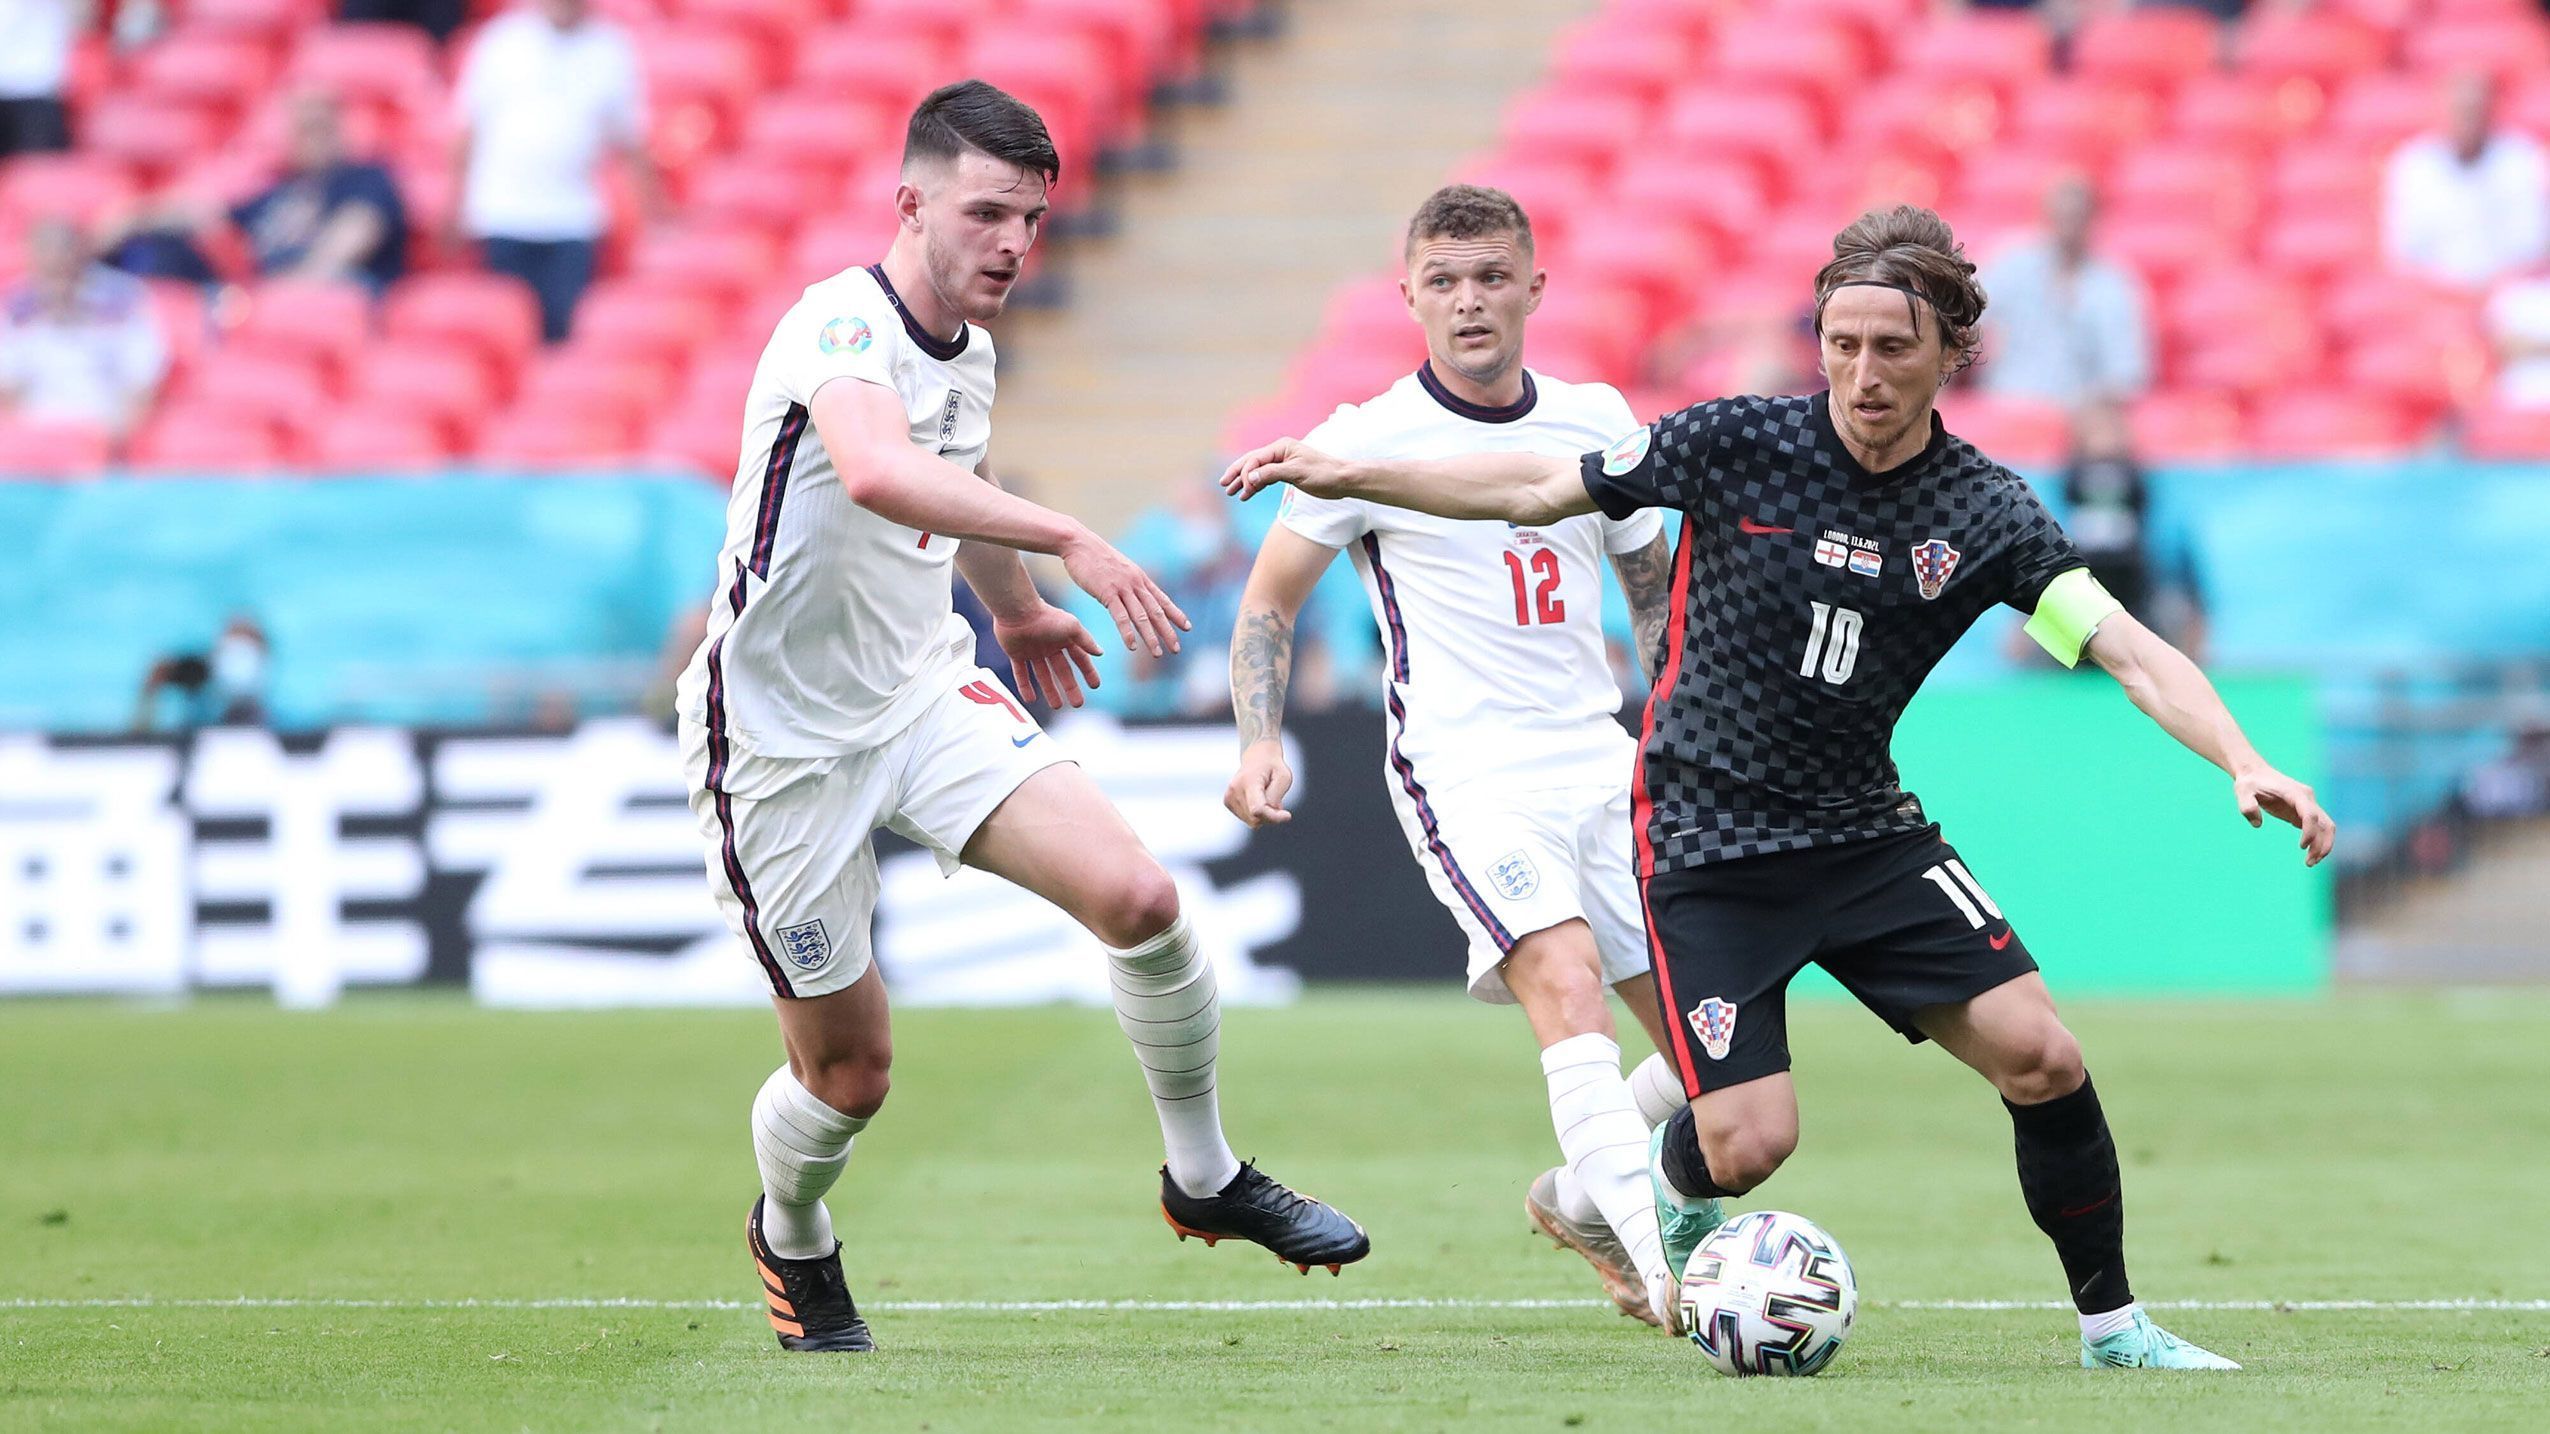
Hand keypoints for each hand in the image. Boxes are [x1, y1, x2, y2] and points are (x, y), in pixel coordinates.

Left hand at [991, 602, 1102, 709]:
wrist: (1018, 611)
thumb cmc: (1047, 617)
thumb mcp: (1072, 627)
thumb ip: (1086, 641)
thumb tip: (1101, 653)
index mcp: (1064, 638)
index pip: (1080, 659)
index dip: (1088, 672)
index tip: (1095, 686)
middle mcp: (1049, 646)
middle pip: (1062, 671)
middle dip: (1071, 687)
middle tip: (1078, 704)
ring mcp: (1032, 651)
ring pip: (1043, 674)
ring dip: (1050, 690)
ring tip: (1057, 706)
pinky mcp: (1016, 654)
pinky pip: (1021, 673)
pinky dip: (1025, 686)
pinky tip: (1030, 700)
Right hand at [1059, 531, 1189, 657]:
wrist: (1078, 542)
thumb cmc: (1094, 556)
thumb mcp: (1118, 568)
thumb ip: (1126, 582)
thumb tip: (1131, 592)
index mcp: (1139, 578)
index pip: (1162, 599)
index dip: (1175, 614)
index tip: (1187, 627)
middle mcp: (1135, 583)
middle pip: (1156, 611)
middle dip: (1168, 632)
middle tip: (1177, 650)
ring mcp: (1123, 587)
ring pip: (1141, 616)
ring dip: (1151, 636)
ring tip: (1158, 654)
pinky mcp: (1107, 592)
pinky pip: (1120, 615)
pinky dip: (1127, 632)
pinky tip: (1132, 646)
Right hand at [1218, 438, 1351, 501]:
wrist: (1343, 479)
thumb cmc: (1323, 474)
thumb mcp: (1297, 474)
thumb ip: (1272, 474)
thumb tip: (1249, 478)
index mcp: (1281, 447)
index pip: (1255, 459)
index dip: (1245, 474)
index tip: (1243, 490)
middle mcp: (1280, 452)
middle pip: (1252, 462)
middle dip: (1237, 473)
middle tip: (1223, 485)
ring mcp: (1283, 462)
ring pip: (1257, 470)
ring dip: (1244, 481)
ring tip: (1231, 492)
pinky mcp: (1288, 472)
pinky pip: (1266, 477)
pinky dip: (1256, 485)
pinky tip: (1248, 494)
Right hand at [1224, 740, 1293, 826]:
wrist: (1257, 757)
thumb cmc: (1273, 766)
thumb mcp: (1284, 777)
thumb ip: (1276, 797)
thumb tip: (1270, 813)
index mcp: (1248, 781)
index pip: (1258, 809)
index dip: (1273, 817)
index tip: (1288, 815)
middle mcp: (1235, 789)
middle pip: (1255, 818)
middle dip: (1271, 815)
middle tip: (1278, 802)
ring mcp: (1229, 796)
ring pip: (1252, 822)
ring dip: (1264, 815)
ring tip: (1266, 797)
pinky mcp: (1227, 802)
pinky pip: (1247, 819)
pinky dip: (1256, 814)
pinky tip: (1258, 799)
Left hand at [2234, 766, 2336, 866]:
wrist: (2254, 773)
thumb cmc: (2249, 783)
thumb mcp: (2242, 792)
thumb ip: (2247, 806)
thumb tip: (2257, 824)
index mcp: (2295, 793)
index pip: (2310, 814)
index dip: (2309, 831)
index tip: (2301, 846)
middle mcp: (2307, 798)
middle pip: (2325, 823)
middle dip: (2321, 844)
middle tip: (2309, 863)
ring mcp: (2308, 805)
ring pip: (2326, 827)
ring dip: (2323, 845)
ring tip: (2310, 863)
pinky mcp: (2304, 812)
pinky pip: (2318, 828)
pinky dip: (2318, 842)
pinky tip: (2310, 855)